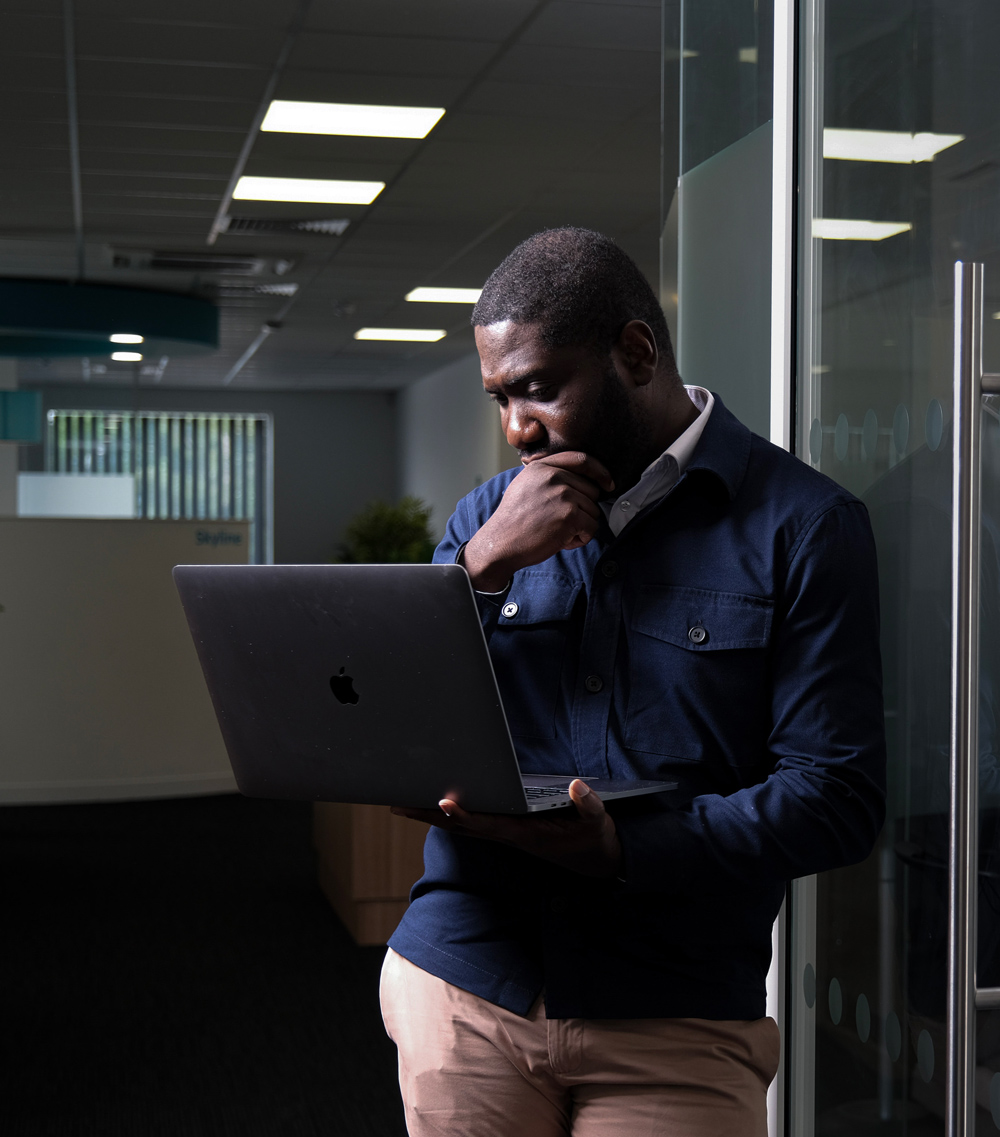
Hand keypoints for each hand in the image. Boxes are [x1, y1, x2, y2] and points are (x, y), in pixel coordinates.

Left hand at [391, 779, 621, 878]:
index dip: (465, 815)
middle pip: (462, 827)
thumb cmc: (593, 840)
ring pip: (462, 827)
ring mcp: (506, 834)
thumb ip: (589, 806)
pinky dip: (449, 816)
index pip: (489, 824)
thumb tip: (577, 786)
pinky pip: (471, 824)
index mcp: (526, 833)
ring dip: (431, 817)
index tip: (443, 802)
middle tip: (397, 804)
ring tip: (401, 804)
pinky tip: (432, 807)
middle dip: (430, 816)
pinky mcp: (507, 830)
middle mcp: (509, 835)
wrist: (597, 861)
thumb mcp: (598, 823)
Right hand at [463, 453, 613, 591]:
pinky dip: (581, 538)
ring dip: (581, 526)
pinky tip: (562, 541)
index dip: (600, 471)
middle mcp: (554, 476)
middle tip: (562, 522)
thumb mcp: (525, 485)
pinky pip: (592, 527)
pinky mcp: (570, 516)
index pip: (582, 460)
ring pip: (593, 511)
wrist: (500, 543)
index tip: (608, 483)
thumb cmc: (513, 520)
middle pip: (592, 490)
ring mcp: (563, 495)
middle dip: (583, 509)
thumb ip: (548, 475)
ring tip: (558, 532)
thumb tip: (578, 479)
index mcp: (542, 466)